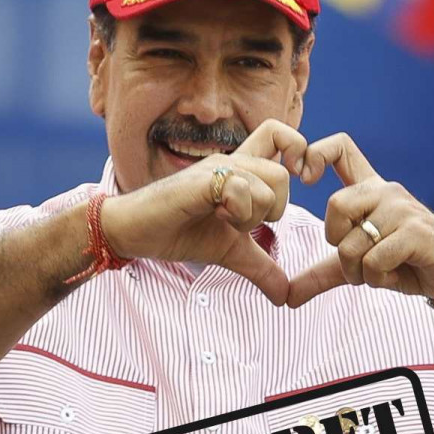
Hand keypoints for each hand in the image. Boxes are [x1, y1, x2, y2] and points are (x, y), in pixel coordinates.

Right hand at [102, 119, 307, 305]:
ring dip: (253, 214)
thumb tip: (286, 297)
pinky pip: (241, 189)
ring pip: (269, 183)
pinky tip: (215, 217)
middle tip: (244, 222)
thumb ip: (260, 267)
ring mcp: (216, 168)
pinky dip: (237, 212)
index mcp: (242, 172)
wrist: (134, 233)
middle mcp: (232, 162)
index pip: (281, 136)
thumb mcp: (230, 252)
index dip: (299, 152)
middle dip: (274, 208)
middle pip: (283, 173)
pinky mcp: (202, 180)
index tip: (296, 186)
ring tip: (224, 221)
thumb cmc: (179, 233)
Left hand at [288, 133, 433, 307]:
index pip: (340, 148)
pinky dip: (378, 278)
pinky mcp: (415, 231)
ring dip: (359, 271)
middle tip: (358, 262)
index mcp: (371, 190)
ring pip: (352, 241)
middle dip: (338, 245)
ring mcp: (402, 209)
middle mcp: (386, 192)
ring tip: (381, 272)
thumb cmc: (410, 263)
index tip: (304, 177)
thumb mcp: (360, 267)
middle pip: (335, 205)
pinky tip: (396, 276)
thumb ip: (323, 274)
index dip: (315, 153)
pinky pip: (373, 259)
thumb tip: (287, 297)